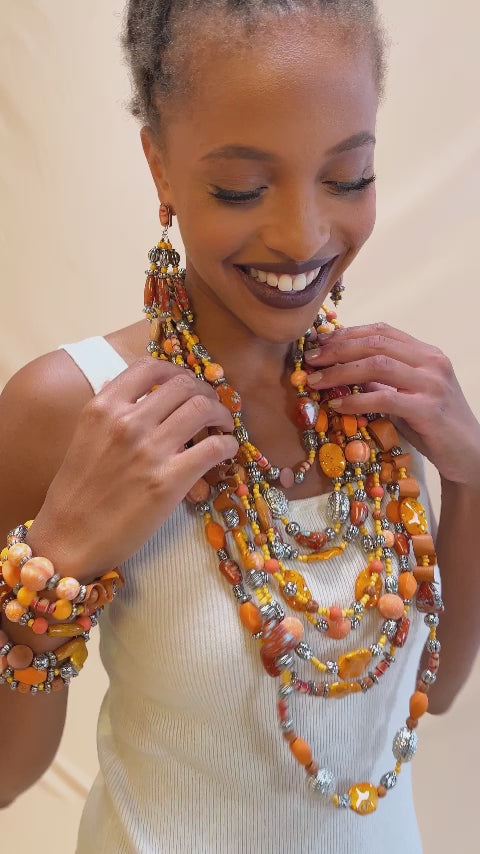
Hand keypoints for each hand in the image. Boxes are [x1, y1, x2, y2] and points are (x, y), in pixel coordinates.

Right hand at [28, 357, 237, 581]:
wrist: (68, 541)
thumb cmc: (75, 494)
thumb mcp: (83, 439)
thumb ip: (108, 413)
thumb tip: (130, 389)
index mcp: (102, 408)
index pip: (149, 368)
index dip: (176, 372)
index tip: (187, 385)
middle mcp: (126, 422)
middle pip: (184, 385)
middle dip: (205, 393)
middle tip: (212, 409)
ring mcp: (149, 450)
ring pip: (203, 409)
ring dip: (221, 415)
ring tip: (222, 427)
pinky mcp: (169, 481)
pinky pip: (215, 448)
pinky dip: (227, 445)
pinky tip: (225, 452)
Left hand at [305, 322, 479, 485]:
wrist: (469, 453)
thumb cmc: (434, 425)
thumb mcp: (406, 396)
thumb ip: (381, 381)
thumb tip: (341, 370)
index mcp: (426, 353)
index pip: (382, 331)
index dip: (347, 334)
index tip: (320, 342)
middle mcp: (431, 362)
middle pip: (375, 344)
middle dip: (337, 350)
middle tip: (310, 360)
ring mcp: (432, 384)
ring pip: (377, 365)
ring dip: (340, 371)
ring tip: (316, 381)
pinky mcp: (428, 409)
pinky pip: (384, 398)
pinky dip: (356, 399)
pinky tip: (337, 403)